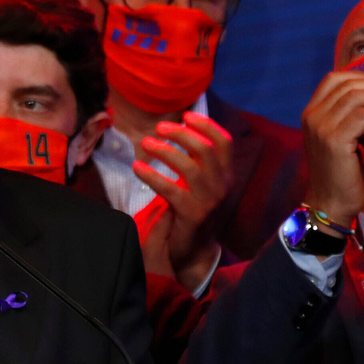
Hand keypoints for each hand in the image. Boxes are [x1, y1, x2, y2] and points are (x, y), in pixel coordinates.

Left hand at [134, 111, 231, 290]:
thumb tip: (179, 129)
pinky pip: (170, 190)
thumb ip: (196, 160)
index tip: (185, 115)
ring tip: (146, 144)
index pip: (224, 142)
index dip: (206, 125)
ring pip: (189, 167)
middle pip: (206, 150)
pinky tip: (137, 167)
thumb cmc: (192, 209)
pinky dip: (151, 175)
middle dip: (182, 134)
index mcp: (227, 174)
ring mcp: (209, 201)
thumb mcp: (199, 183)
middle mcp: (223, 185)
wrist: (193, 248)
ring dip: (165, 151)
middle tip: (159, 128)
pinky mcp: (192, 215)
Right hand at [302, 71, 363, 230]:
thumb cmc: (342, 171)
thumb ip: (350, 116)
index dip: (360, 76)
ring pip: (356, 95)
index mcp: (310, 114)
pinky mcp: (333, 139)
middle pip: (348, 84)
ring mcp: (320, 127)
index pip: (333, 79)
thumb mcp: (341, 138)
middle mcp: (311, 117)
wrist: (331, 201)